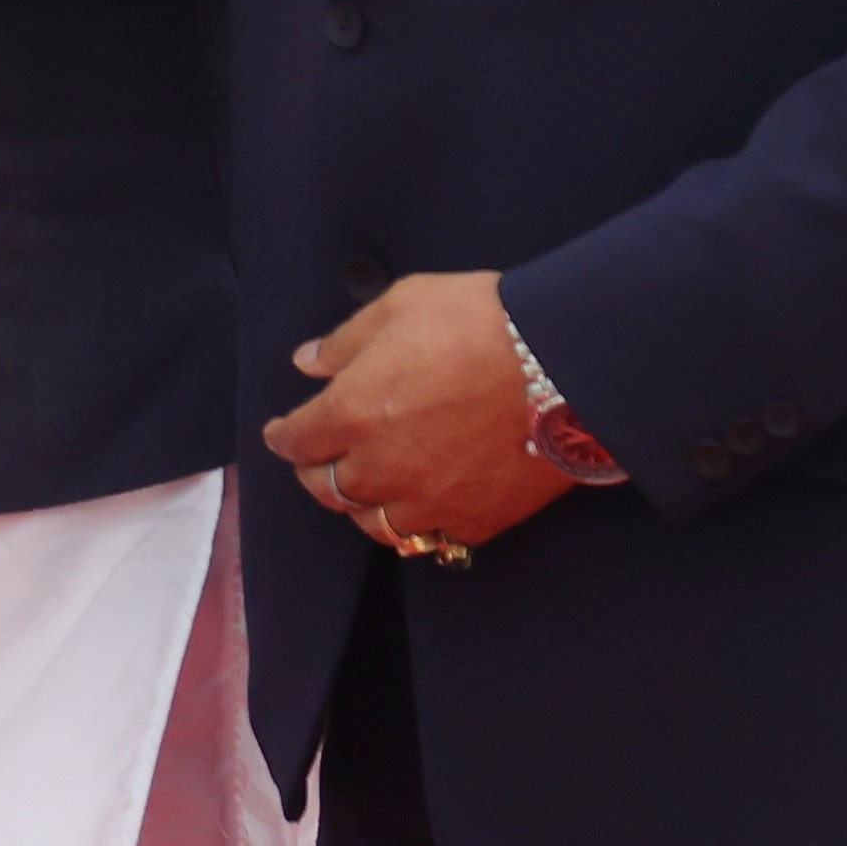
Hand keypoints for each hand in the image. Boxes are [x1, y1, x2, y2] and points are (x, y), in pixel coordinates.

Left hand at [262, 272, 578, 559]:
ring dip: (363, 506)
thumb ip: (346, 342)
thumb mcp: (400, 306)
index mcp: (352, 413)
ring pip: (375, 524)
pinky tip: (419, 509)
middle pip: (328, 489)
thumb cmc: (479, 322)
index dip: (283, 437)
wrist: (565, 363)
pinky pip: (432, 540)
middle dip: (316, 473)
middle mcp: (383, 467)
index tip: (282, 432)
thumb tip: (308, 362)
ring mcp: (430, 501)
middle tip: (319, 460)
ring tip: (367, 489)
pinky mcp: (477, 520)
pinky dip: (418, 527)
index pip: (296, 441)